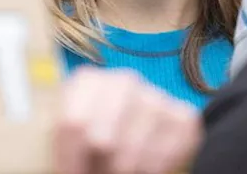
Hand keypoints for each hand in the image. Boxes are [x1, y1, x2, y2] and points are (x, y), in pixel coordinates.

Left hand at [53, 67, 202, 173]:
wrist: (135, 135)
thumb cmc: (97, 140)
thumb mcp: (70, 135)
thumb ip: (65, 135)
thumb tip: (62, 153)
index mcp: (87, 81)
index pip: (73, 124)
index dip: (70, 159)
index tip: (71, 172)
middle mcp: (124, 81)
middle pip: (102, 140)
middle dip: (98, 166)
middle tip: (100, 169)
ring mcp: (156, 96)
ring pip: (130, 156)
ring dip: (123, 171)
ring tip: (119, 168)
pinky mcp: (184, 117)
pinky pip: (162, 159)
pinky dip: (151, 170)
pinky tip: (144, 166)